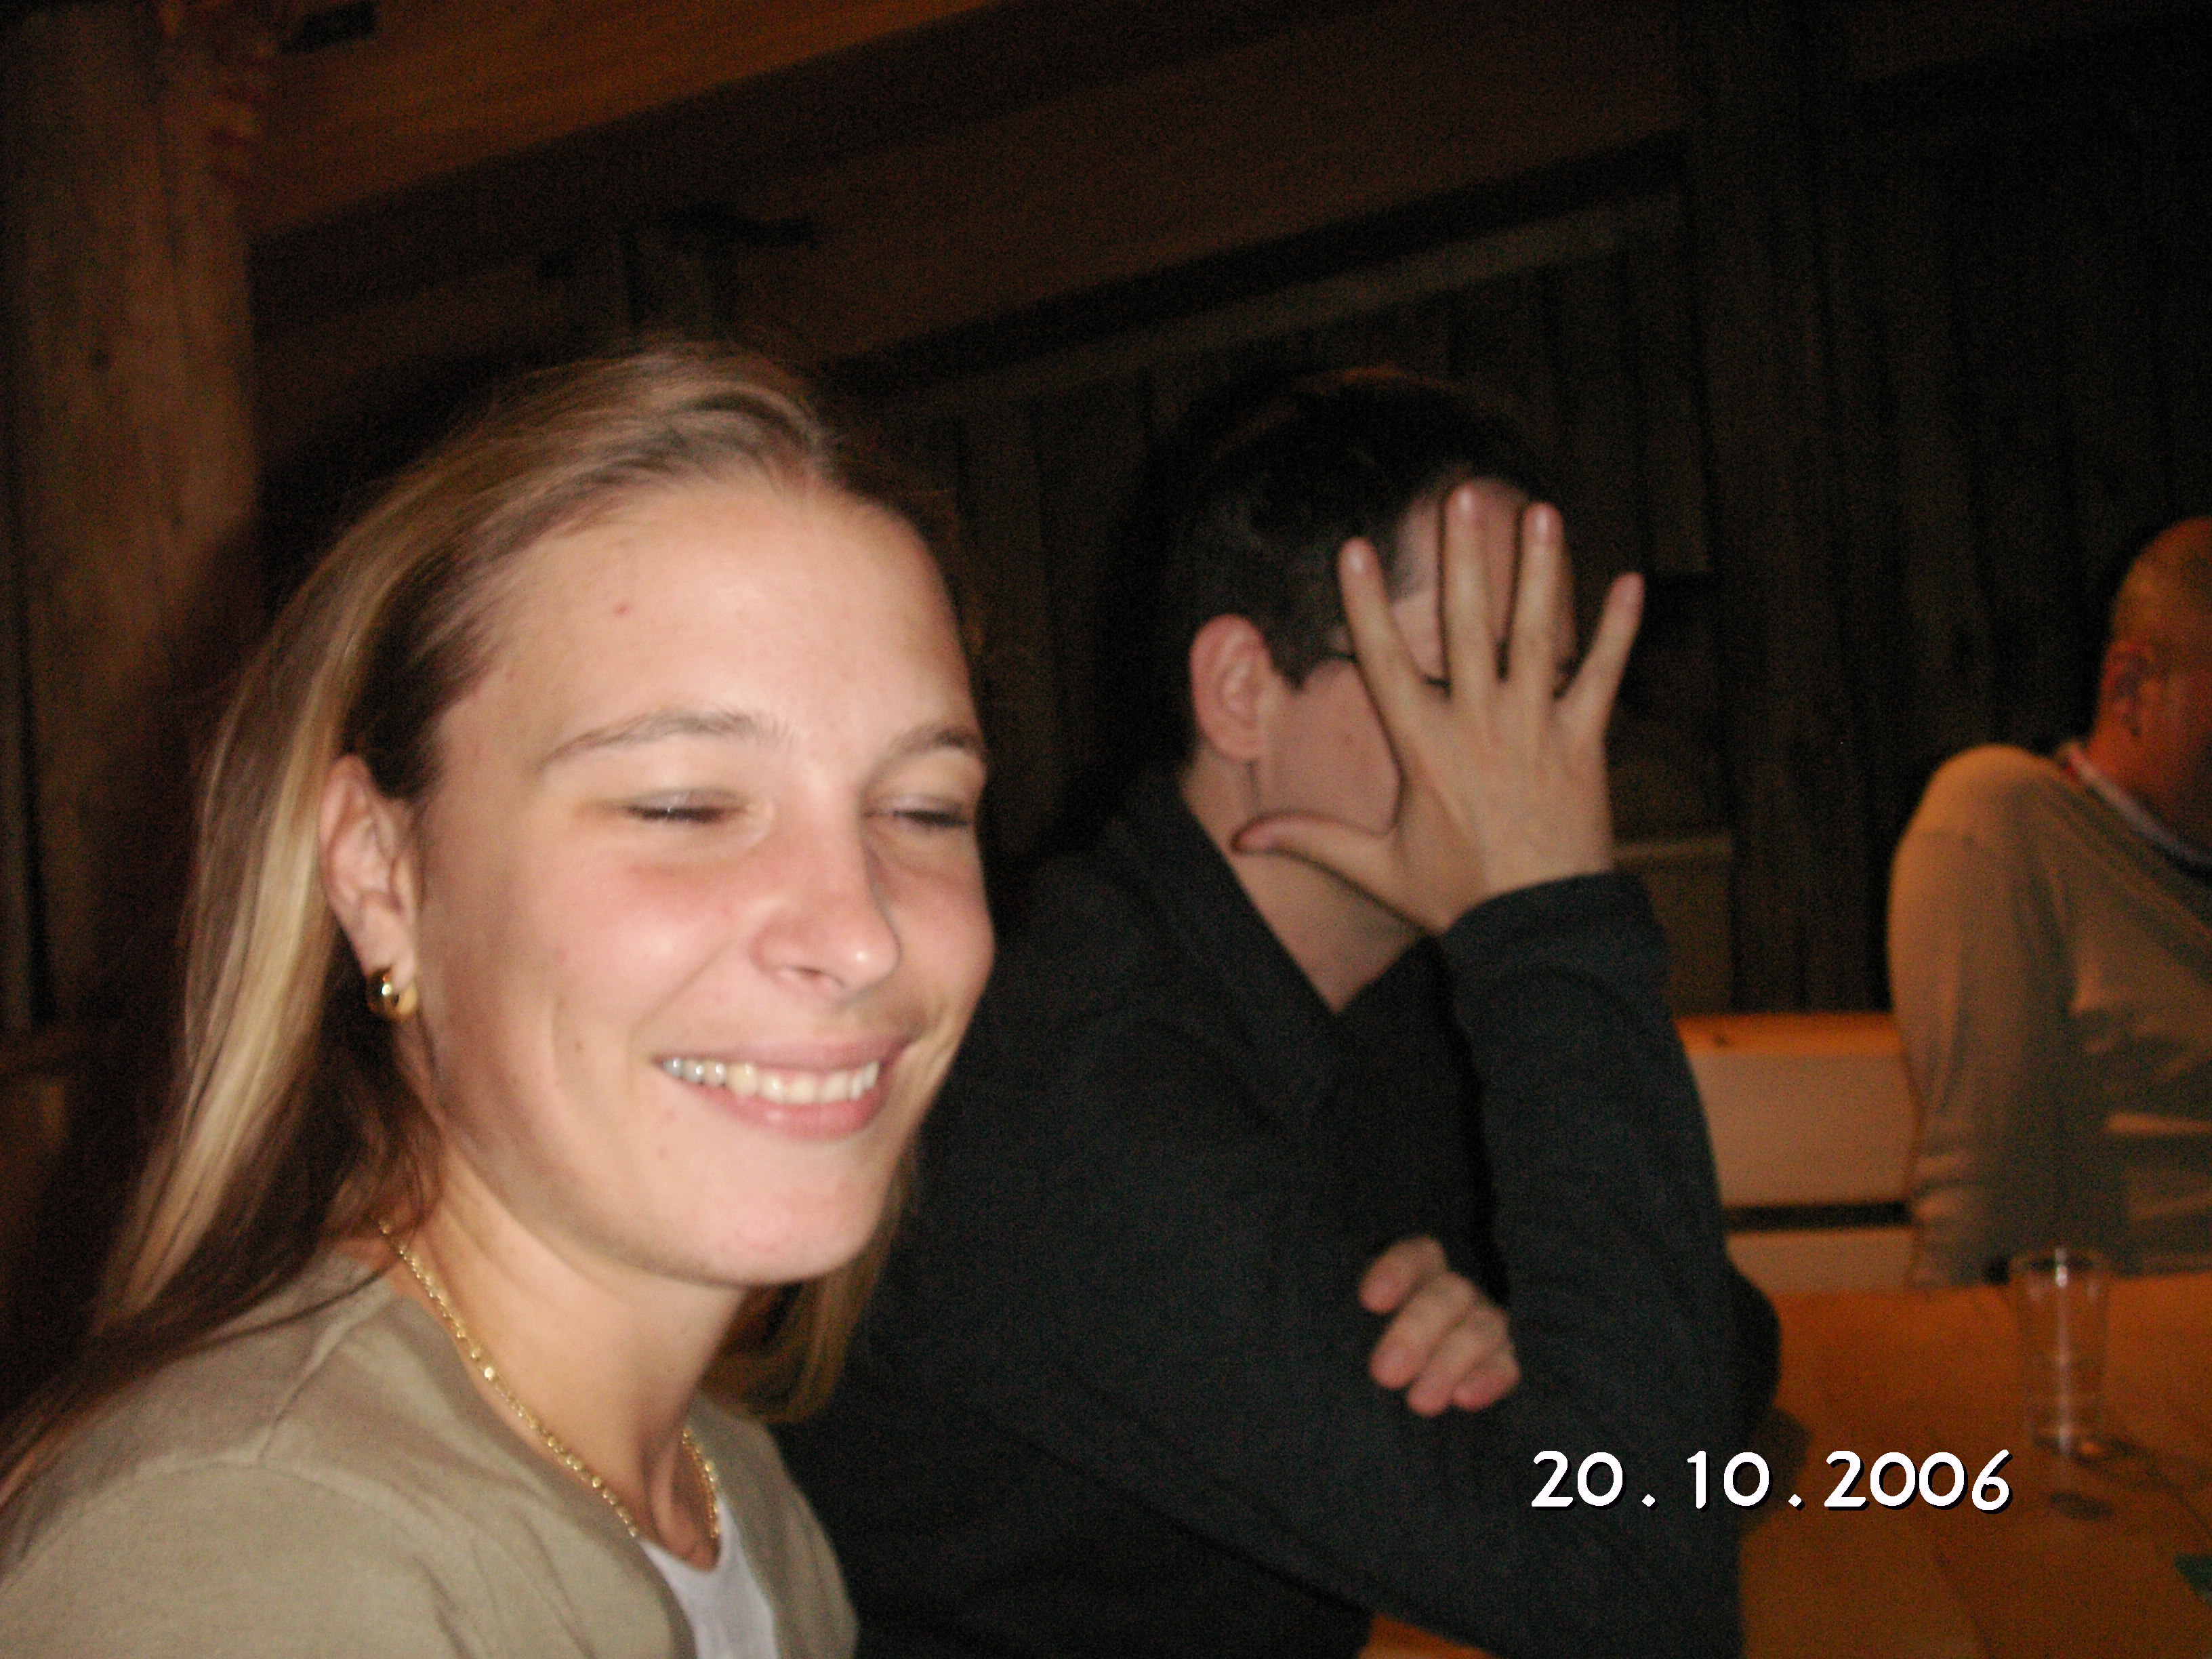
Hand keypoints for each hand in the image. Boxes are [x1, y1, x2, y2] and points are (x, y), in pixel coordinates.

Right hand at [1235, 486, 1641, 932]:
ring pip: (1537, 636)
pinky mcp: (1585, 742)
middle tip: (1460, 498)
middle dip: (1462, 559)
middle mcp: (1480, 727)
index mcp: (1425, 750)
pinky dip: (1616, 630)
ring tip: (1540, 511)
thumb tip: (1242, 837)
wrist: (1540, 930)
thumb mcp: (1376, 868)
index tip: (1356, 548)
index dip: (1366, 604)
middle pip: (1466, 628)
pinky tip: (1626, 581)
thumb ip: (1309, 840)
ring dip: (1540, 571)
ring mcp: (1537, 730)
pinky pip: (1603, 676)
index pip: (1385, 663)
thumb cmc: (1456, 897)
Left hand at [1360, 1235, 1518, 1415]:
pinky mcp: (1506, 1363)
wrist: (1399, 1414)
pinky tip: (1465, 1399)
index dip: (1398, 1271)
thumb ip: (1344, 1322)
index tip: (1370, 1300)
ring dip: (1450, 1362)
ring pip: (1482, 1327)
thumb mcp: (1347, 1332)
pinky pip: (1510, 1365)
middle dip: (1417, 1330)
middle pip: (1449, 1293)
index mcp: (1418, 1276)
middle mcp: (1455, 1295)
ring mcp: (1486, 1326)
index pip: (1417, 1256)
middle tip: (1384, 1373)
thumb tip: (1308, 1317)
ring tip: (1419, 1402)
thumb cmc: (1356, 1359)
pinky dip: (1491, 1378)